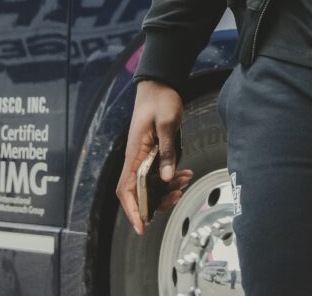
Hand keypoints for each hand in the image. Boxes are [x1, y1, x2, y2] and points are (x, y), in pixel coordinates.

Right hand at [116, 80, 193, 234]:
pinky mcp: (155, 153)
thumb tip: (166, 178)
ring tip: (185, 183)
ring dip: (168, 189)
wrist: (161, 85)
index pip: (126, 190)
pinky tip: (186, 174)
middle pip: (140, 193)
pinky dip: (173, 177)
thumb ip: (167, 151)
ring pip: (152, 184)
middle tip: (175, 199)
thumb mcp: (166, 123)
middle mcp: (137, 159)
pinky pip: (161, 173)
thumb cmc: (160, 100)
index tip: (141, 226)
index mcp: (134, 154)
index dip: (132, 210)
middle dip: (156, 202)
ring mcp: (146, 157)